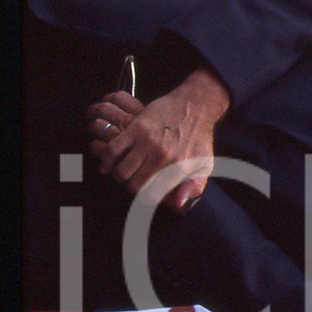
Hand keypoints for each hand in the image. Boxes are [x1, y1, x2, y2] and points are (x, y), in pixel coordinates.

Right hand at [86, 68, 230, 213]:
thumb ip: (194, 188)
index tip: (144, 194)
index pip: (153, 196)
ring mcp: (147, 142)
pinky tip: (107, 163)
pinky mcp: (136, 128)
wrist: (195, 107)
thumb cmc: (199, 138)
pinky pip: (113, 149)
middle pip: (134, 186)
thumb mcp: (205, 166)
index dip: (145, 198)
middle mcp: (162, 157)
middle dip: (130, 188)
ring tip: (122, 173)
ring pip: (122, 171)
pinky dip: (106, 159)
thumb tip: (178, 205)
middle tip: (131, 183)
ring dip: (119, 176)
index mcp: (178, 168)